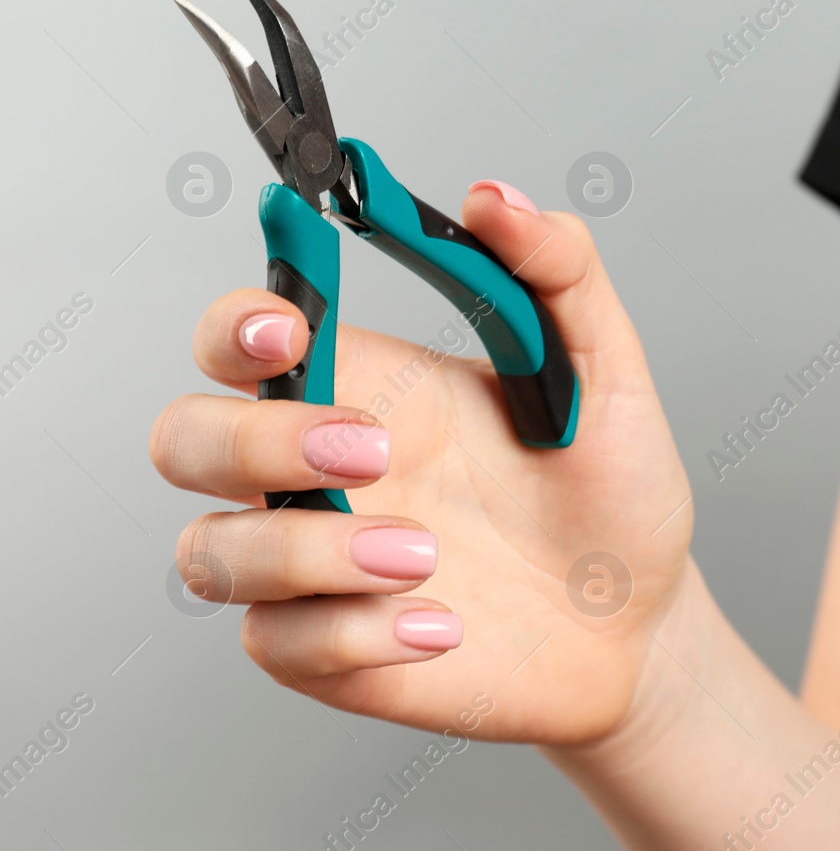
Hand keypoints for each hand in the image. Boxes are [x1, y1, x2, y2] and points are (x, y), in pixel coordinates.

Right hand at [150, 183, 692, 742]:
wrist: (643, 625)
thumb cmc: (614, 497)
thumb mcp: (610, 377)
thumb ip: (562, 276)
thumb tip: (495, 198)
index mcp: (370, 388)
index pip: (241, 337)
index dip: (234, 327)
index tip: (290, 332)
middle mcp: (322, 474)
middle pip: (184, 439)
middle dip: (254, 441)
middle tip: (374, 452)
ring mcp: (317, 567)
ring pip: (211, 553)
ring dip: (306, 552)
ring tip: (428, 557)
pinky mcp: (333, 653)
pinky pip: (281, 645)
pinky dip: (355, 635)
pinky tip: (444, 626)